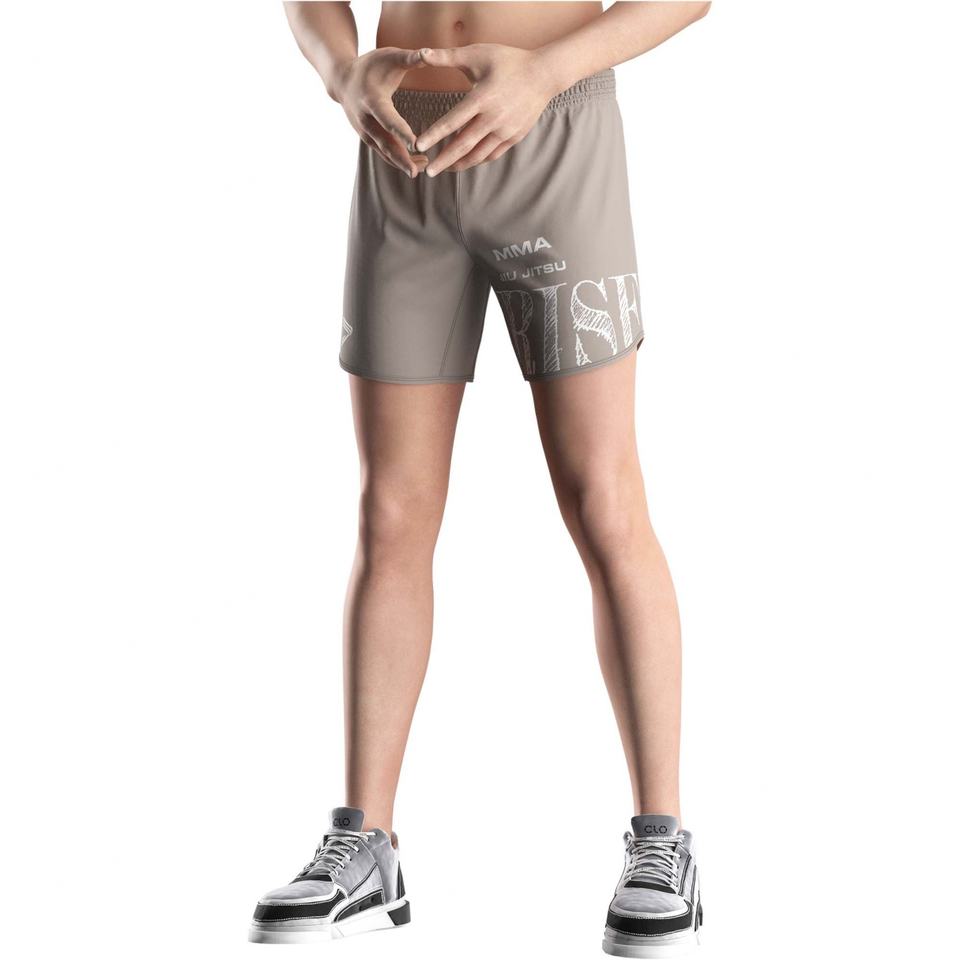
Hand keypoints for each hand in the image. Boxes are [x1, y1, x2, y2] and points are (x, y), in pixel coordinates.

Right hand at [333, 48, 429, 176]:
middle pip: (384, 143)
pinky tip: (416, 166)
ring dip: (402, 163)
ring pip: (384, 152)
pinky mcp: (367, 139)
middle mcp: (366, 120)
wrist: (343, 80)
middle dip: (400, 159)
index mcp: (372, 100)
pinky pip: (383, 153)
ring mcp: (365, 132)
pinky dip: (398, 161)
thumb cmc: (372, 66)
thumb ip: (411, 58)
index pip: (388, 119)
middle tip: (416, 173)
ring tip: (423, 167)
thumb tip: (431, 52)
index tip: (415, 145)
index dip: (401, 132)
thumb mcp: (390, 57)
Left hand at [415, 44, 559, 175]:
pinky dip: (477, 159)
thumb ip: (447, 56)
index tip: (418, 146)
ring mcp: (506, 130)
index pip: (452, 121)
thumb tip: (421, 53)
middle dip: (444, 160)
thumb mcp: (478, 54)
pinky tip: (466, 161)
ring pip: (478, 154)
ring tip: (445, 168)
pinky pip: (492, 154)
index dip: (434, 135)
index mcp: (482, 98)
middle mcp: (494, 118)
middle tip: (427, 172)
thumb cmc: (508, 60)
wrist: (544, 74)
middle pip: (463, 145)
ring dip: (460, 164)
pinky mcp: (514, 137)